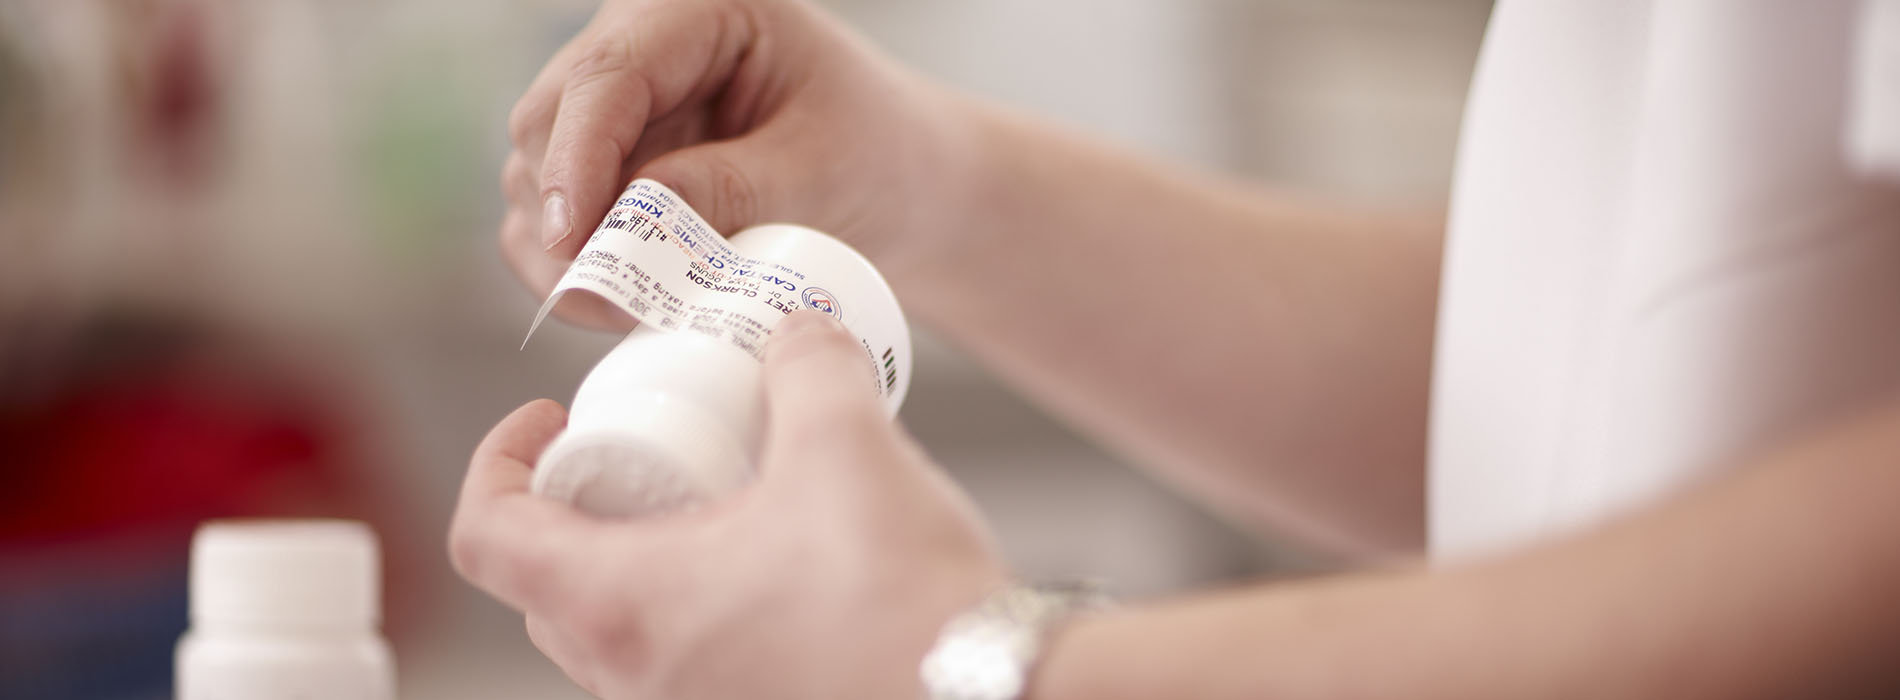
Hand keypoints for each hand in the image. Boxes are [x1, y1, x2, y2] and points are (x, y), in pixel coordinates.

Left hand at [449, 311, 1007, 698]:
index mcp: (620, 607)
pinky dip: (692, 608)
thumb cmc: (901, 598)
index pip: (486, 536)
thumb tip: (794, 328)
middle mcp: (633, 676)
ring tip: (710, 502)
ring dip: (632, 561)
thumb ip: (810, 362)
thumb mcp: (846, 443)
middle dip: (570, 508)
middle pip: (542, 587)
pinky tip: (770, 565)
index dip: (496, 461)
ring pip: (610, 634)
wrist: (988, 696)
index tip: (551, 416)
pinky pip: (679, 663)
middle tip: (634, 449)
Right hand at [500, 0, 977, 329]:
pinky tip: (629, 300)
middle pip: (548, 122)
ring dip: (567, 250)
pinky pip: (554, 217)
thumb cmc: (878, 154)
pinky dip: (577, 267)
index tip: (573, 242)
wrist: (903, 186)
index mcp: (698, 11)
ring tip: (635, 305)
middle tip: (606, 297)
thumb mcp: (820, 172)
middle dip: (567, 215)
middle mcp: (641, 48)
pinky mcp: (609, 166)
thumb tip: (629, 229)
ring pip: (537, 175)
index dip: (577, 159)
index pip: (606, 75)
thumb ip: (728, 191)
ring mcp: (617, 109)